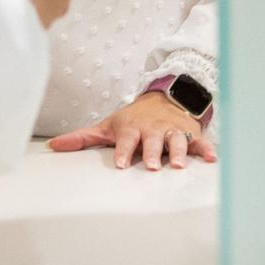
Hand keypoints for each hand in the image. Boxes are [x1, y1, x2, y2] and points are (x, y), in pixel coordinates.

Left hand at [46, 92, 217, 170]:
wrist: (163, 98)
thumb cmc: (132, 119)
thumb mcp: (107, 126)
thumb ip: (82, 138)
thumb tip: (53, 146)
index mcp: (132, 128)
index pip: (127, 140)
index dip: (125, 151)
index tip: (123, 164)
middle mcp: (152, 129)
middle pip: (152, 141)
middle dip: (152, 152)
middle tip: (152, 166)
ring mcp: (172, 130)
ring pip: (176, 140)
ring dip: (178, 151)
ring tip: (179, 165)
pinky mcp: (190, 133)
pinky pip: (200, 141)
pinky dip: (206, 149)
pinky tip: (211, 159)